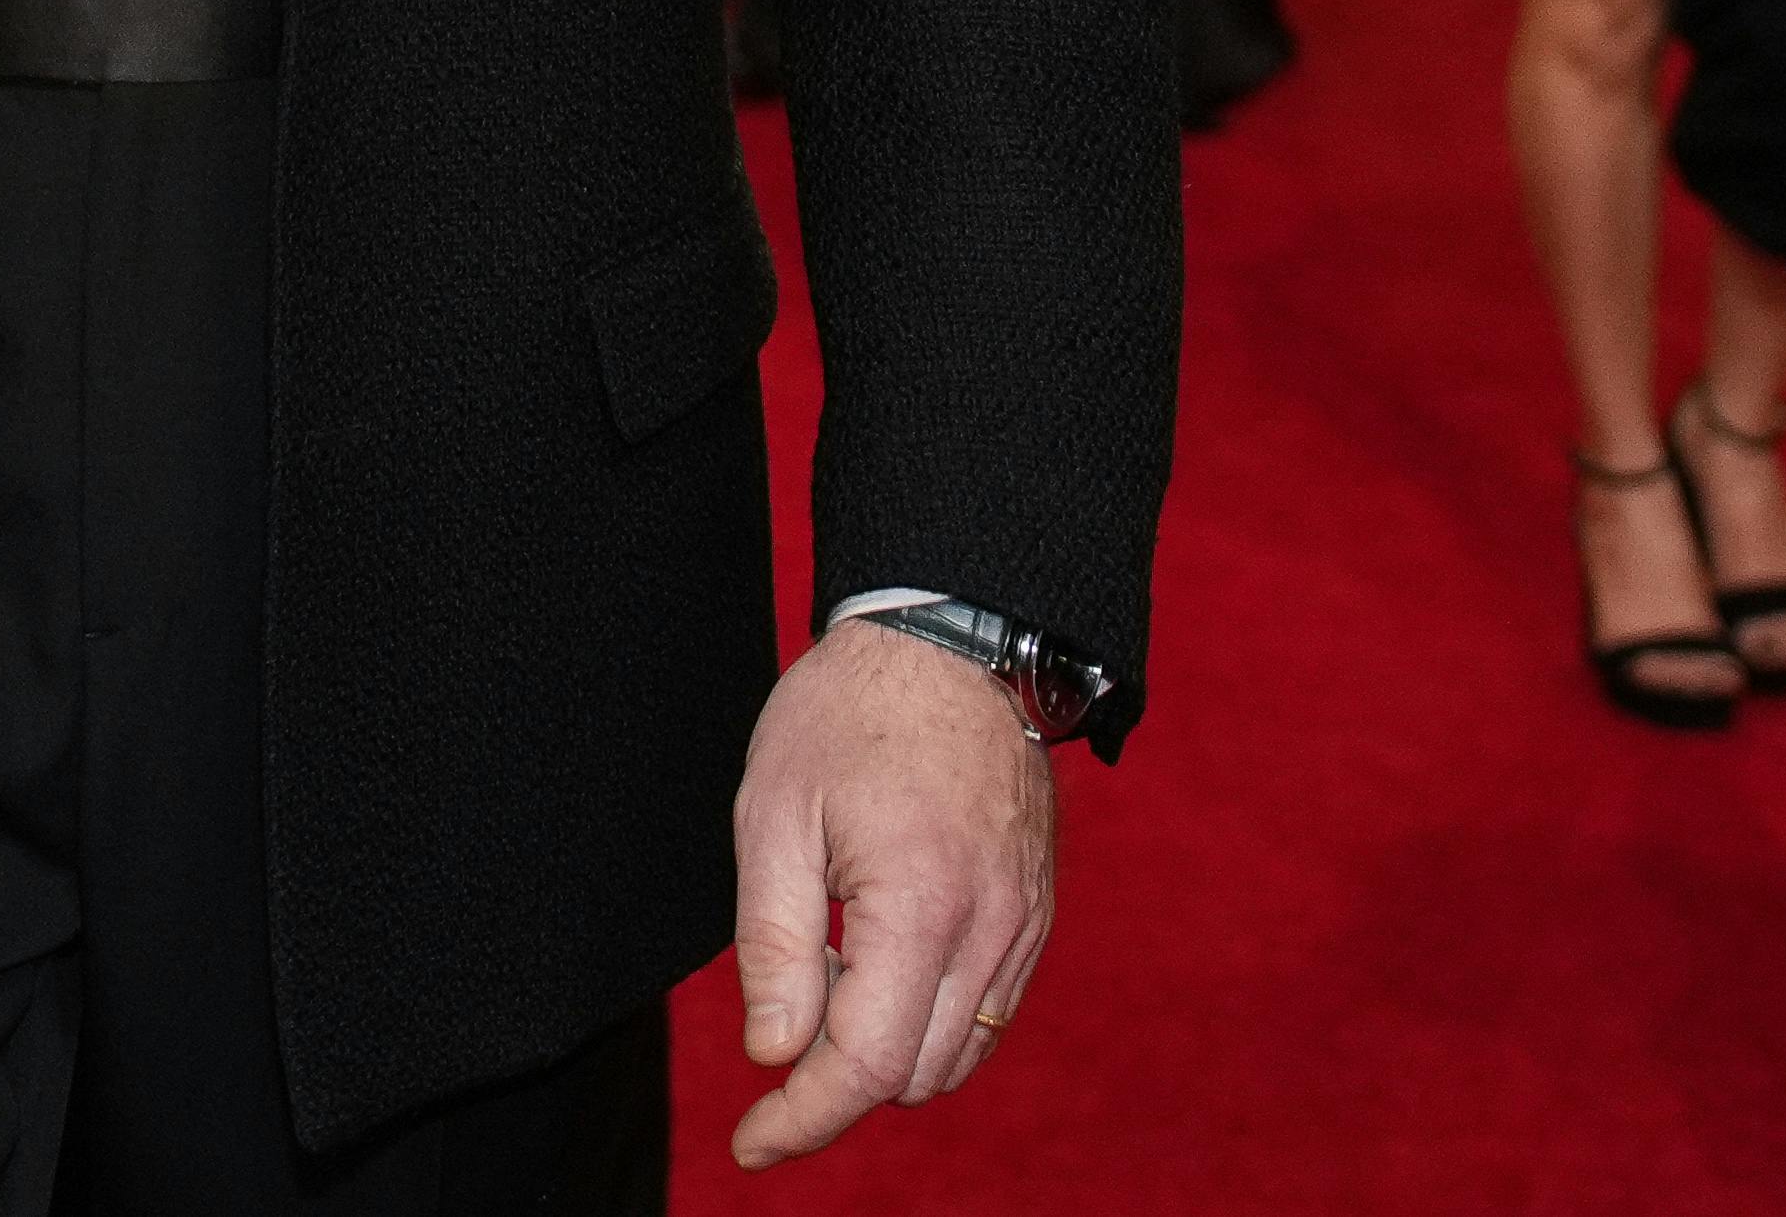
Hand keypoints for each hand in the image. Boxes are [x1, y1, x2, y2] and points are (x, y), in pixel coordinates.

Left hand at [728, 623, 1058, 1169]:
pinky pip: (985, 1016)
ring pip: (954, 1058)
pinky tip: (874, 968)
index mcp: (921, 905)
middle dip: (834, 1085)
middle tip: (772, 1037)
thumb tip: (772, 1055)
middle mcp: (990, 931)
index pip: (864, 1065)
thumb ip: (771, 942)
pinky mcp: (1035, 918)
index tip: (750, 1143)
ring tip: (822, 981)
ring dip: (883, 1057)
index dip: (802, 1119)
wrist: (950, 641)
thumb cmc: (847, 714)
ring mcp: (1025, 928)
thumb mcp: (773, 812)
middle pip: (912, 1076)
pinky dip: (927, 1024)